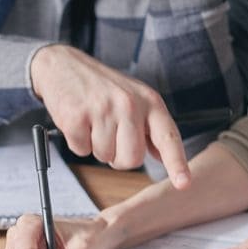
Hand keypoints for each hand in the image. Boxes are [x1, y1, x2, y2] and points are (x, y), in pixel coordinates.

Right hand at [29, 44, 189, 188]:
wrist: (63, 64)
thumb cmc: (103, 87)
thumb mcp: (136, 98)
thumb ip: (150, 128)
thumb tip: (163, 157)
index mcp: (150, 101)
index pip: (168, 137)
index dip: (177, 163)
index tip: (184, 183)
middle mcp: (130, 104)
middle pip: (132, 159)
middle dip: (119, 157)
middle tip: (110, 134)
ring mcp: (103, 109)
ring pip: (105, 157)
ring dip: (96, 147)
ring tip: (93, 121)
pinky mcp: (77, 116)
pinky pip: (81, 151)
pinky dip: (78, 142)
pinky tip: (79, 120)